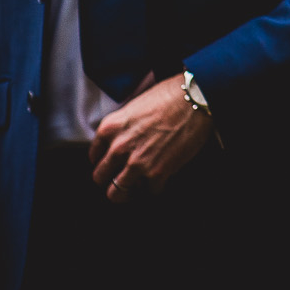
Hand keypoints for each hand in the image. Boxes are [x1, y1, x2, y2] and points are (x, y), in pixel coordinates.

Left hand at [88, 76, 213, 203]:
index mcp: (109, 128)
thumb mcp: (134, 107)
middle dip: (111, 178)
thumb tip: (123, 142)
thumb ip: (122, 128)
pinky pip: (149, 192)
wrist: (195, 99)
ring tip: (138, 185)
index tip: (114, 163)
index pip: (94, 156)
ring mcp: (137, 162)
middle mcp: (118, 147)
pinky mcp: (157, 173)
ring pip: (116, 193)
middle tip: (124, 176)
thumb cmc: (169, 96)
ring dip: (128, 190)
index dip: (105, 160)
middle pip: (100, 177)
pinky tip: (162, 177)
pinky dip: (156, 187)